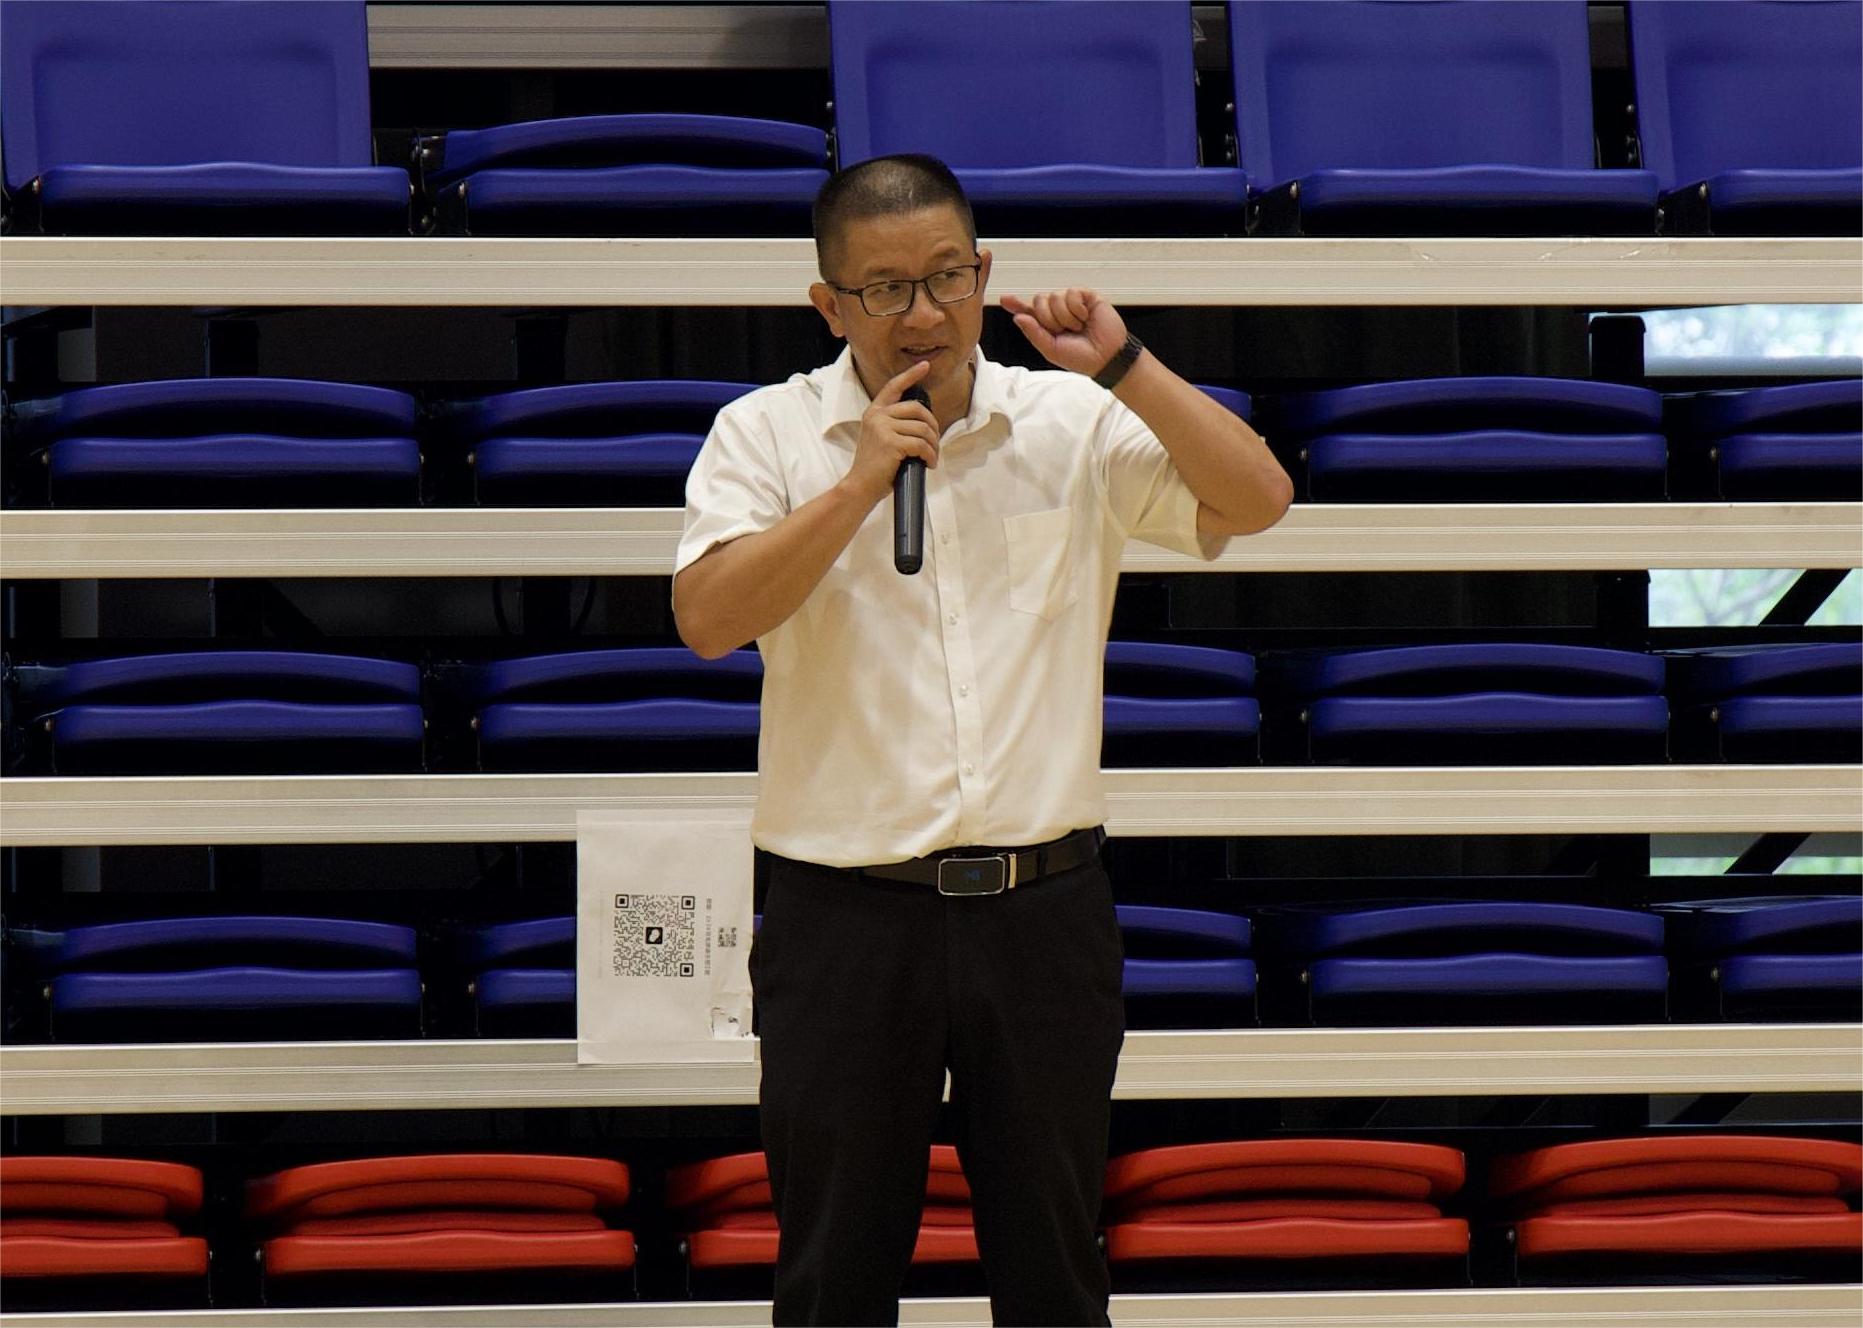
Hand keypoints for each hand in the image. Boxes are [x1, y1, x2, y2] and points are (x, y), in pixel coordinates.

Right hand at [839, 359, 939, 507]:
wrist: (860, 486)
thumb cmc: (874, 467)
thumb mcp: (879, 438)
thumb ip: (893, 425)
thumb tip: (922, 423)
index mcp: (873, 412)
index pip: (893, 387)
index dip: (910, 374)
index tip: (924, 366)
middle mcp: (877, 416)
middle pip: (917, 409)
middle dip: (933, 425)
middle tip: (935, 442)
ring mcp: (883, 428)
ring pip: (923, 429)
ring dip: (933, 445)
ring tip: (932, 457)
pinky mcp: (891, 443)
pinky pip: (921, 444)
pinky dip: (930, 455)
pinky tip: (929, 464)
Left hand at [1002, 287, 1128, 377]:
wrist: (1106, 358)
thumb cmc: (1080, 358)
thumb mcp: (1051, 350)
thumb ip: (1034, 333)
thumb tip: (1018, 317)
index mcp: (1047, 325)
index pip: (1028, 311)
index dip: (1016, 304)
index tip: (1004, 299)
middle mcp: (1057, 311)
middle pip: (1039, 300)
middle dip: (1048, 318)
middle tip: (1063, 331)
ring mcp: (1072, 303)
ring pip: (1054, 296)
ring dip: (1065, 316)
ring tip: (1077, 327)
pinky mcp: (1086, 296)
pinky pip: (1071, 293)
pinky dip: (1076, 308)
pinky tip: (1085, 317)